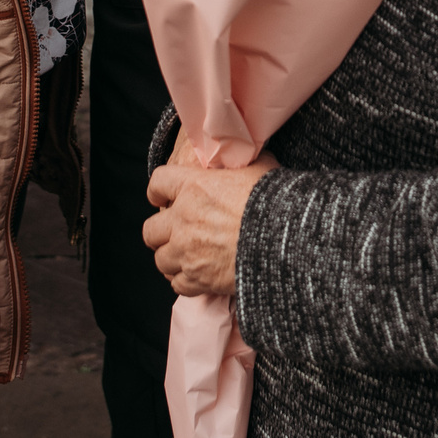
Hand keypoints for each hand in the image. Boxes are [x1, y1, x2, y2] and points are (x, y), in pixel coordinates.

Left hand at [143, 152, 277, 297]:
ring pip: (161, 260)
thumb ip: (241, 163)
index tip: (162, 197)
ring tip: (186, 256)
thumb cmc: (274, 201)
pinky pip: (177, 284)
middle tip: (174, 233)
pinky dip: (185, 281)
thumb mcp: (258, 168)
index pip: (157, 183)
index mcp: (193, 187)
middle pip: (150, 230)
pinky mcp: (198, 278)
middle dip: (160, 232)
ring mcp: (187, 252)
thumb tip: (246, 154)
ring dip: (172, 258)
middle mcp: (183, 220)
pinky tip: (197, 275)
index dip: (158, 191)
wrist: (286, 241)